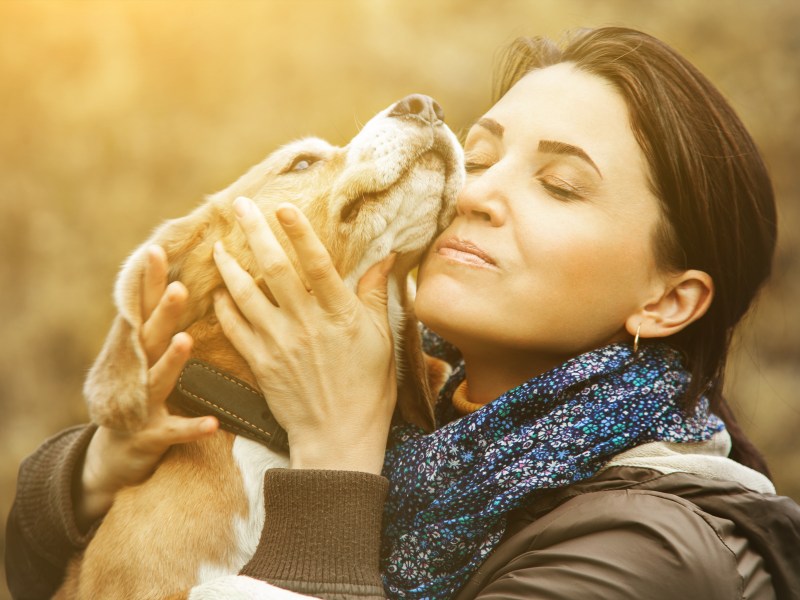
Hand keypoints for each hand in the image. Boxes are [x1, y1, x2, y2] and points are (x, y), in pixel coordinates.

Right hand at [77, 246, 218, 527]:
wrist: (113, 455)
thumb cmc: (138, 395)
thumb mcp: (146, 359)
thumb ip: (160, 327)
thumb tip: (181, 281)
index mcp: (139, 350)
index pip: (145, 309)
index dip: (150, 282)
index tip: (156, 249)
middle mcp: (136, 371)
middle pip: (150, 337)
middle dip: (163, 312)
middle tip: (179, 287)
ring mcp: (140, 403)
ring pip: (157, 378)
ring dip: (171, 360)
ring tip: (187, 340)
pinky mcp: (150, 436)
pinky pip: (175, 431)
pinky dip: (192, 428)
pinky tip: (213, 423)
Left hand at [213, 197, 396, 474]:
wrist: (338, 438)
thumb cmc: (368, 388)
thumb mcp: (382, 339)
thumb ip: (375, 295)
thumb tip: (387, 257)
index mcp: (339, 315)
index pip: (316, 263)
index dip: (298, 232)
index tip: (282, 206)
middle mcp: (305, 324)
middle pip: (274, 269)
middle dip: (254, 233)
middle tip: (239, 205)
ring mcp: (279, 343)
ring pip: (245, 295)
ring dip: (229, 267)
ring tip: (218, 244)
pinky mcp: (261, 363)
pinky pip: (234, 329)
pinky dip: (223, 308)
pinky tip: (217, 292)